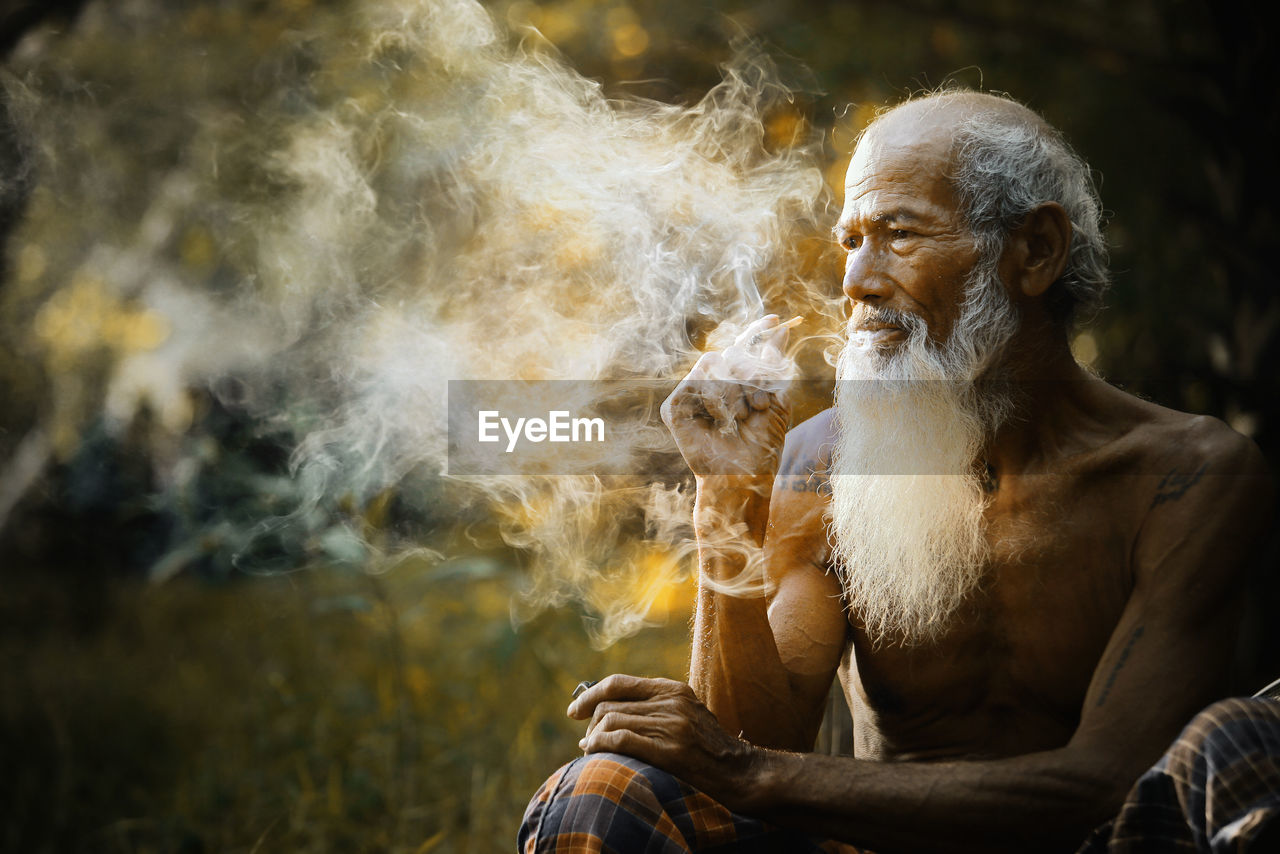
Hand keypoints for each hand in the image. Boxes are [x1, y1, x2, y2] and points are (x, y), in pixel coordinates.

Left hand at [567, 674, 760, 810]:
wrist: (740, 773)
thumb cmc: (708, 748)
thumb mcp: (686, 714)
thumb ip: (655, 707)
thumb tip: (609, 710)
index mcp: (674, 690)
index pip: (619, 683)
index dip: (591, 695)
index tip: (575, 710)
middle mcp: (671, 702)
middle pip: (611, 704)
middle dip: (591, 723)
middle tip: (586, 741)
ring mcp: (672, 726)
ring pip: (612, 720)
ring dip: (593, 737)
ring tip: (591, 750)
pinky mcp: (670, 751)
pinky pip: (621, 739)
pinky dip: (601, 745)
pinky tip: (596, 753)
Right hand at [661, 315, 793, 479]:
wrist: (744, 472)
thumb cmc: (763, 443)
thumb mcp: (777, 396)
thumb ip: (773, 360)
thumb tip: (780, 325)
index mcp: (737, 383)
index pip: (744, 347)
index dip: (757, 332)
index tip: (775, 320)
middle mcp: (713, 385)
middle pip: (733, 352)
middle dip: (752, 374)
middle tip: (759, 405)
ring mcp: (692, 394)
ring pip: (715, 361)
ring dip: (735, 390)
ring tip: (741, 417)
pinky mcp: (675, 405)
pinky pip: (698, 377)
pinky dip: (715, 396)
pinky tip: (720, 420)